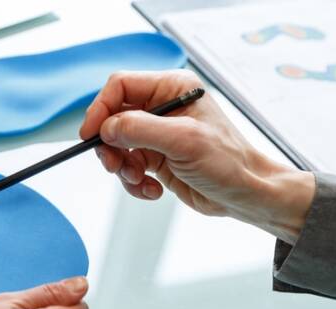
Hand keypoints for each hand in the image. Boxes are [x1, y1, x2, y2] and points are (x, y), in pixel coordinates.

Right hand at [79, 70, 313, 243]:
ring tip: (140, 180)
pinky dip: (134, 182)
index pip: (120, 87)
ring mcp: (158, 133)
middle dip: (110, 145)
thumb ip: (140, 129)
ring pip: (117, 145)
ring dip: (123, 168)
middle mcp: (163, 107)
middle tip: (115, 166)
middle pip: (113, 118)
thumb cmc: (227, 162)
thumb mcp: (183, 140)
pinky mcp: (156, 158)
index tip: (90, 135)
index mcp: (172, 88)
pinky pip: (128, 167)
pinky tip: (153, 190)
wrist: (244, 195)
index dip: (101, 109)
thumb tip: (106, 128)